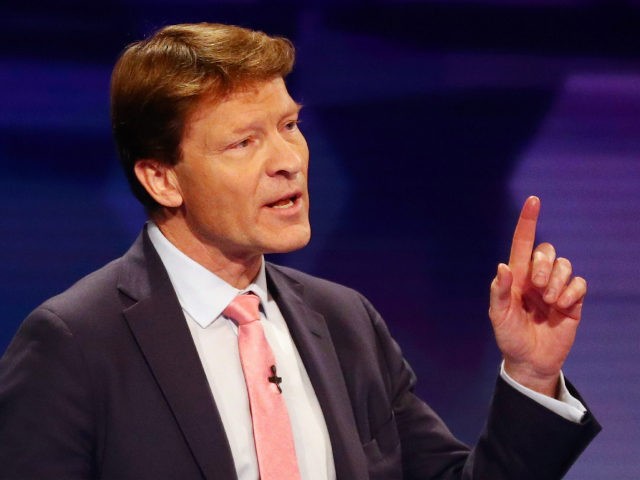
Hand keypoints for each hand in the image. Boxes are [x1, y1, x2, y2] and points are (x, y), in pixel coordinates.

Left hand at [489, 196, 586, 396]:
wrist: (530, 361)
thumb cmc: (510, 336)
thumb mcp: (499, 317)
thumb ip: (499, 293)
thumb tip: (502, 267)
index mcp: (516, 277)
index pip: (522, 243)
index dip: (528, 222)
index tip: (533, 200)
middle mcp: (537, 278)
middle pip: (546, 251)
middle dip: (544, 265)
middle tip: (538, 288)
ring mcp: (556, 288)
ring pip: (565, 265)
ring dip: (557, 282)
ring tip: (549, 303)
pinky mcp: (572, 301)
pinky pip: (579, 284)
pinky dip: (571, 293)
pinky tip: (562, 308)